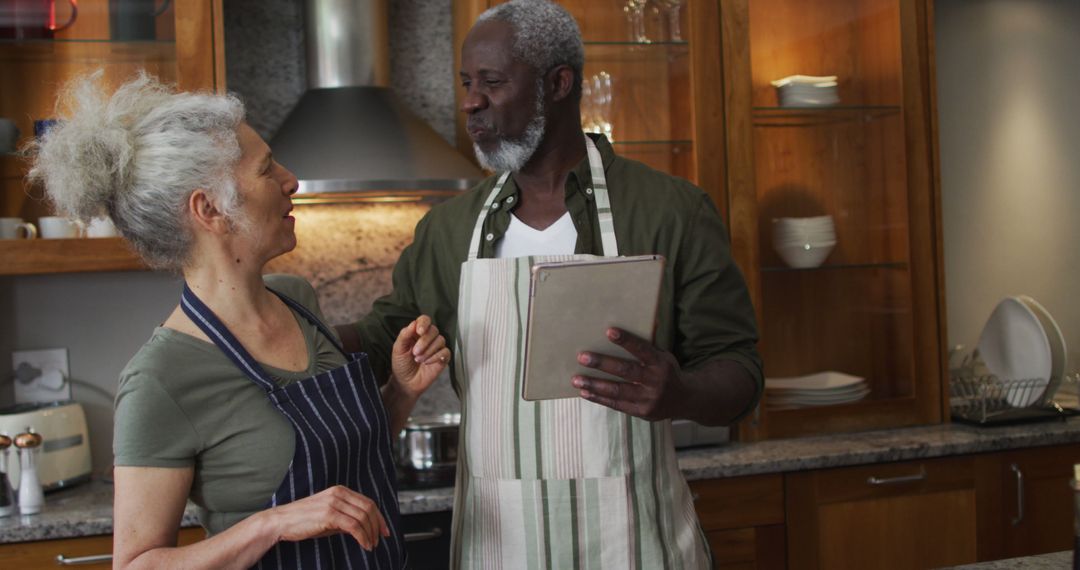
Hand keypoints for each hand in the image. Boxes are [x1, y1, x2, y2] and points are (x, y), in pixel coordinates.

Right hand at [263, 485, 388, 550]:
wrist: (281, 522)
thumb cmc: (303, 520)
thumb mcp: (329, 516)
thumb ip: (346, 518)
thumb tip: (363, 527)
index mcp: (340, 491)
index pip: (368, 502)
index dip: (379, 517)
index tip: (384, 530)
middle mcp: (338, 494)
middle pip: (368, 508)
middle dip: (377, 526)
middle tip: (379, 540)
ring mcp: (333, 503)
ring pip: (362, 518)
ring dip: (370, 534)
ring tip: (370, 545)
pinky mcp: (328, 515)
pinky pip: (353, 526)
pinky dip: (362, 537)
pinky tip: (364, 545)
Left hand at [390, 315, 450, 398]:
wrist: (405, 383)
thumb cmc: (401, 365)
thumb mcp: (398, 349)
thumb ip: (404, 335)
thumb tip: (413, 323)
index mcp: (416, 333)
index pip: (424, 320)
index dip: (423, 323)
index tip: (419, 332)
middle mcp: (428, 338)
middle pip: (434, 330)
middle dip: (424, 341)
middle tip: (415, 352)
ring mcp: (436, 348)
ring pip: (441, 340)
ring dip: (429, 350)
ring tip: (418, 360)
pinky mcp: (443, 358)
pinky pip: (445, 352)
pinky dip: (436, 357)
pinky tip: (427, 363)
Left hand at [571, 327, 685, 420]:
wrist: (685, 400)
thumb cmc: (667, 371)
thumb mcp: (664, 356)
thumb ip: (647, 345)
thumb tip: (633, 324)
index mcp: (661, 363)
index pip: (642, 350)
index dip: (626, 341)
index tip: (609, 331)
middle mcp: (655, 381)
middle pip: (626, 371)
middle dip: (602, 364)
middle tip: (582, 357)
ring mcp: (648, 399)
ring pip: (617, 391)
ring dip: (594, 384)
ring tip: (576, 379)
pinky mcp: (641, 412)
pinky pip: (616, 405)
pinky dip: (599, 398)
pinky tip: (585, 392)